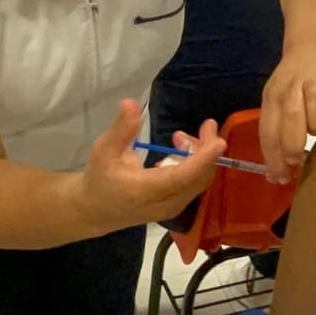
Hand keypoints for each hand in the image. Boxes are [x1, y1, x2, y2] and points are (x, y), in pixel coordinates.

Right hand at [72, 99, 225, 232]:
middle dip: (207, 149)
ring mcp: (174, 208)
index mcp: (146, 190)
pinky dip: (195, 164)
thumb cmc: (100, 178)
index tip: (219, 140)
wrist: (96, 211)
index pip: (182, 176)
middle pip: (199, 177)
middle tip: (206, 124)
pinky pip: (195, 183)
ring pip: (200, 180)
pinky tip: (178, 151)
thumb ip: (121, 128)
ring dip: (200, 155)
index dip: (203, 159)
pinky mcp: (177, 206)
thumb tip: (131, 103)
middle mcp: (165, 203)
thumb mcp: (104, 150)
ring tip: (179, 137)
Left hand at [259, 43, 315, 182]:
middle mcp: (291, 89)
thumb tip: (276, 176)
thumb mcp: (278, 102)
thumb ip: (277, 134)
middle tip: (300, 157)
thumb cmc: (295, 84)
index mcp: (273, 98)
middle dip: (295, 147)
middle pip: (292, 124)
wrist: (313, 47)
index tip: (281, 178)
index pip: (269, 133)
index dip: (274, 159)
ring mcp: (315, 82)